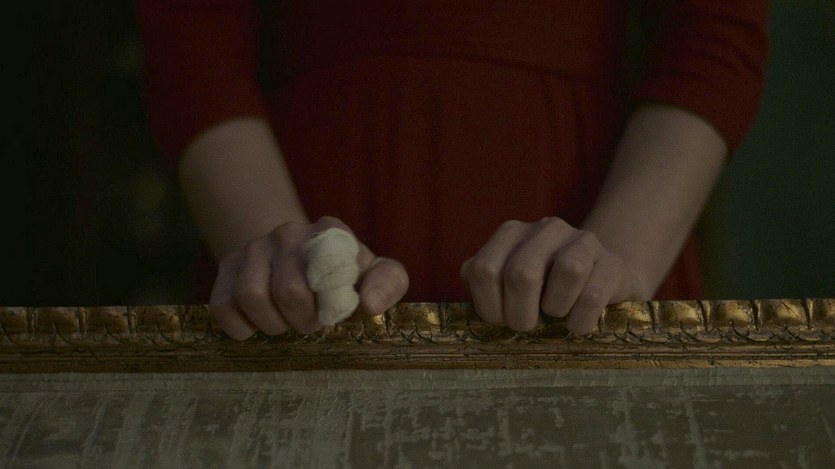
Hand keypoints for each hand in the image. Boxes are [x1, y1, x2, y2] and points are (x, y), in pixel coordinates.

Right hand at [210, 216, 408, 339]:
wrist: (298, 258)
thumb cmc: (343, 274)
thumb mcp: (376, 273)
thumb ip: (389, 283)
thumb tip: (370, 305)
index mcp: (328, 231)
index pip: (329, 270)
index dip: (330, 305)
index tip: (333, 313)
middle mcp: (288, 232)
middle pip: (288, 292)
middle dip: (303, 321)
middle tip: (312, 323)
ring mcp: (253, 247)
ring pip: (251, 297)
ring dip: (272, 324)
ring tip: (286, 322)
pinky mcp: (227, 266)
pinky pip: (222, 306)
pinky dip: (241, 327)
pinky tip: (258, 325)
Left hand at [460, 217, 643, 334]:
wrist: (602, 282)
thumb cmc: (545, 289)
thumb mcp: (507, 282)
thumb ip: (482, 279)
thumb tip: (472, 277)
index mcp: (512, 233)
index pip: (483, 269)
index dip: (488, 305)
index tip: (500, 320)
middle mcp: (546, 229)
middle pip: (521, 273)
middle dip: (520, 314)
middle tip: (527, 327)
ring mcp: (583, 240)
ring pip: (568, 271)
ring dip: (556, 309)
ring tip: (556, 316)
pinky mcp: (612, 263)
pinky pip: (595, 295)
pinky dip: (580, 320)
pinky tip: (577, 323)